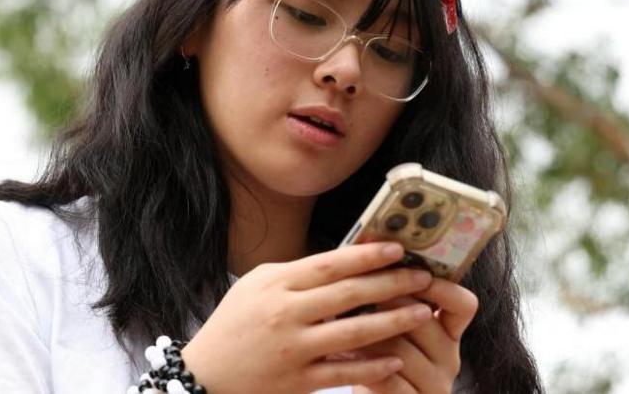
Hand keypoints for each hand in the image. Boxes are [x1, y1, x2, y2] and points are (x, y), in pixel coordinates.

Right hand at [180, 242, 436, 393]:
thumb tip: (343, 259)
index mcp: (276, 284)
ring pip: (354, 332)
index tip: (398, 248)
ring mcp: (293, 349)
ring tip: (422, 313)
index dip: (367, 255)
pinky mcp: (298, 381)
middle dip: (392, 283)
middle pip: (349, 293)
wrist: (205, 376)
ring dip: (393, 322)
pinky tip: (398, 358)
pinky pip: (344, 372)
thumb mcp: (256, 286)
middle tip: (424, 276)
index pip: (330, 263)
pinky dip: (373, 366)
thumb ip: (297, 273)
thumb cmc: (235, 324)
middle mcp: (285, 313)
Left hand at [351, 278, 478, 393]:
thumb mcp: (390, 328)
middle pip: (424, 321)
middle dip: (387, 304)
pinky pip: (388, 379)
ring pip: (401, 349)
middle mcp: (448, 359)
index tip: (412, 271)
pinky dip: (362, 365)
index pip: (463, 305)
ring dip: (367, 335)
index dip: (441, 286)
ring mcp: (434, 385)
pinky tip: (341, 355)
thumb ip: (391, 298)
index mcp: (447, 334)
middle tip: (359, 294)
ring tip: (342, 325)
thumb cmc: (376, 359)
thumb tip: (370, 246)